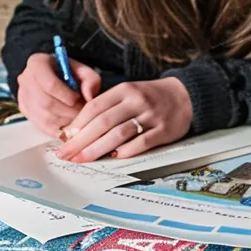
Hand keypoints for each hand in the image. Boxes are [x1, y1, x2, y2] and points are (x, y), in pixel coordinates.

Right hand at [16, 52, 100, 138]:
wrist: (52, 76)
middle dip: (69, 111)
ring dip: (66, 122)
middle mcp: (26, 79)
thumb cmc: (69, 73)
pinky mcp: (26, 112)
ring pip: (45, 117)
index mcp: (37, 63)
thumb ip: (91, 80)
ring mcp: (23, 97)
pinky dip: (60, 130)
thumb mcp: (83, 70)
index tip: (80, 99)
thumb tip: (89, 97)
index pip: (50, 85)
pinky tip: (71, 127)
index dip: (68, 96)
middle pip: (48, 103)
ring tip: (79, 120)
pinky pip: (43, 127)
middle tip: (84, 114)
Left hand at [54, 77, 193, 162]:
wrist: (186, 96)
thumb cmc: (150, 98)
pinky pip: (141, 143)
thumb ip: (106, 107)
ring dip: (97, 149)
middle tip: (66, 154)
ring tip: (82, 159)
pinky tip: (113, 158)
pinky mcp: (163, 130)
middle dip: (81, 141)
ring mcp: (150, 116)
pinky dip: (126, 151)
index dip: (77, 124)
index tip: (64, 138)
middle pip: (102, 122)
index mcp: (124, 90)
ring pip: (118, 134)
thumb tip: (78, 130)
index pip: (94, 107)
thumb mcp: (128, 93)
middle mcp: (136, 101)